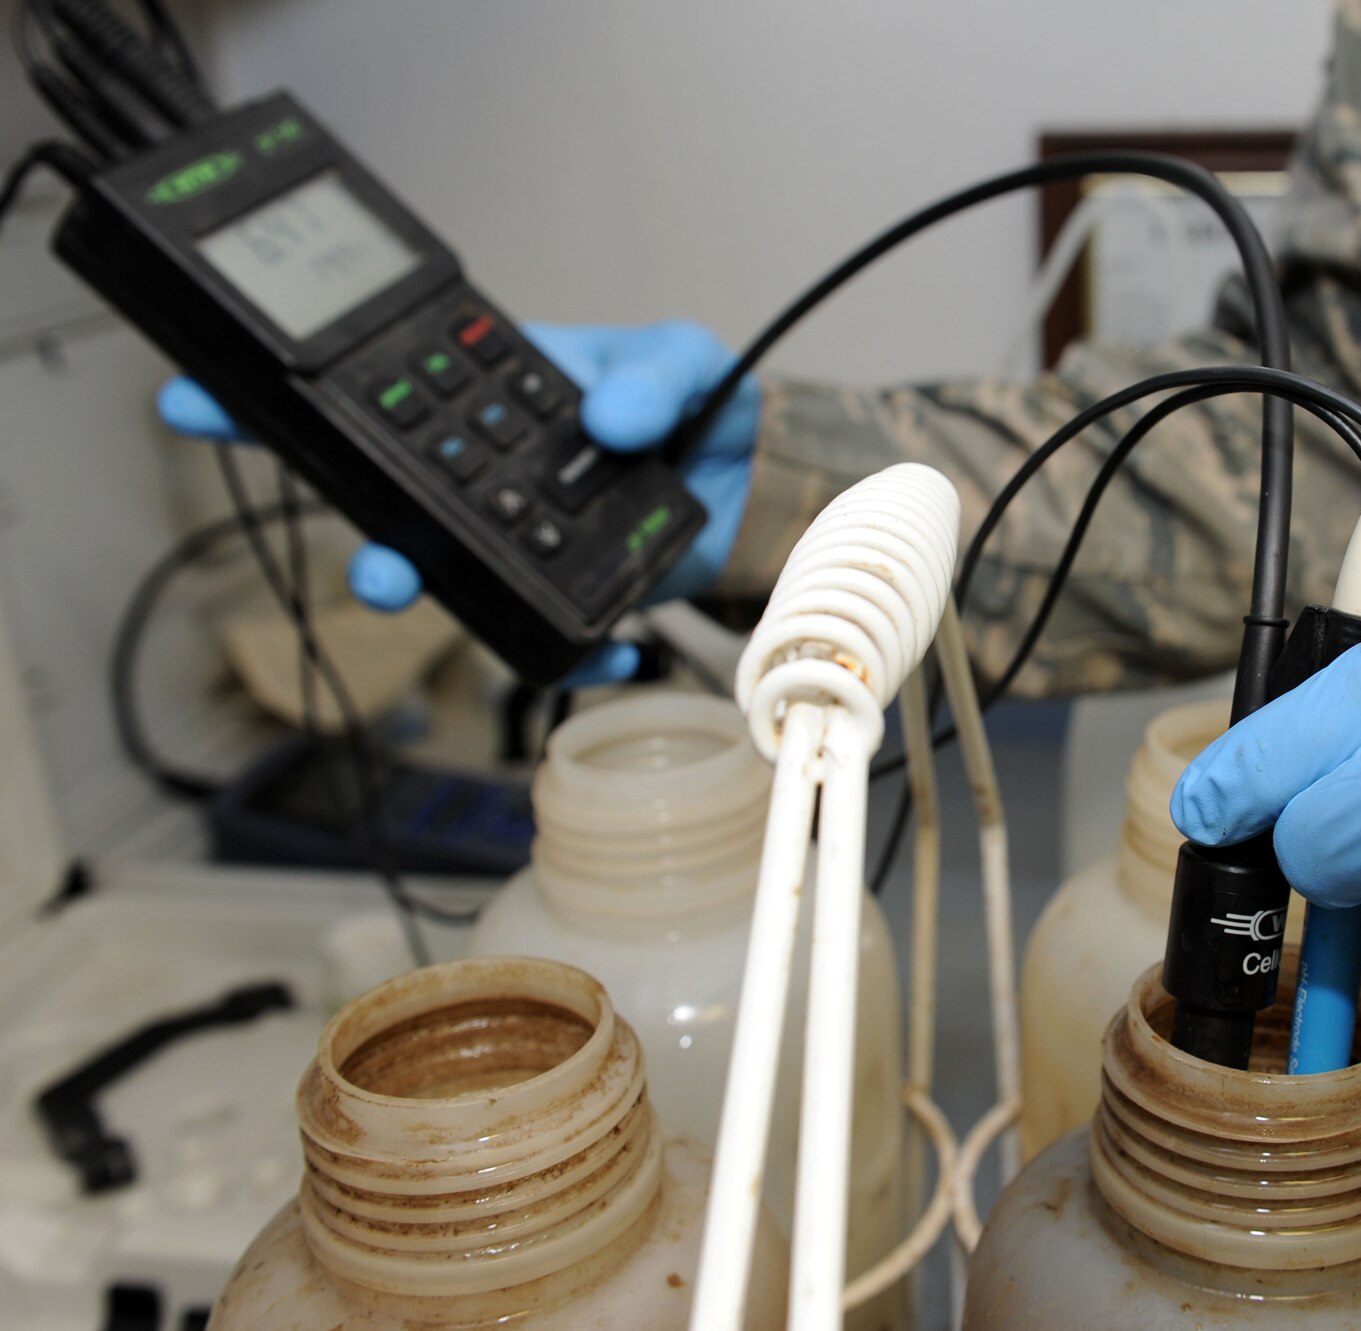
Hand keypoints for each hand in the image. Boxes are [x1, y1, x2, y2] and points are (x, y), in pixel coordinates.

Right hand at [156, 321, 760, 684]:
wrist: (752, 479)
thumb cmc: (691, 406)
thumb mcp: (677, 362)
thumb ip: (649, 375)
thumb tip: (607, 417)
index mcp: (488, 402)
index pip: (373, 396)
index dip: (280, 400)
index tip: (204, 400)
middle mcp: (488, 478)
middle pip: (391, 510)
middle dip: (368, 541)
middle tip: (375, 562)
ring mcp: (522, 539)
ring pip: (451, 580)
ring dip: (435, 598)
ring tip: (430, 600)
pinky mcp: (569, 591)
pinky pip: (551, 633)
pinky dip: (577, 646)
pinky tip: (610, 643)